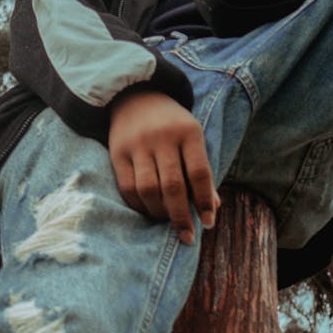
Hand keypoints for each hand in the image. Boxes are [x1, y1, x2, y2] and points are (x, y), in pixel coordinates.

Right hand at [108, 90, 219, 243]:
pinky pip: (127, 187)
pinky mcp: (117, 152)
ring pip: (148, 189)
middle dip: (181, 216)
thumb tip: (214, 207)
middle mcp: (162, 137)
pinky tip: (148, 212)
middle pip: (173, 185)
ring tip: (167, 221)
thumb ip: (202, 170)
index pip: (199, 173)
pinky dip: (139, 206)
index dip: (204, 201)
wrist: (136, 96)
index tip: (209, 223)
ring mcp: (138, 144)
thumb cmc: (173, 124)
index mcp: (188, 133)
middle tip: (187, 236)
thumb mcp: (193, 138)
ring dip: (159, 212)